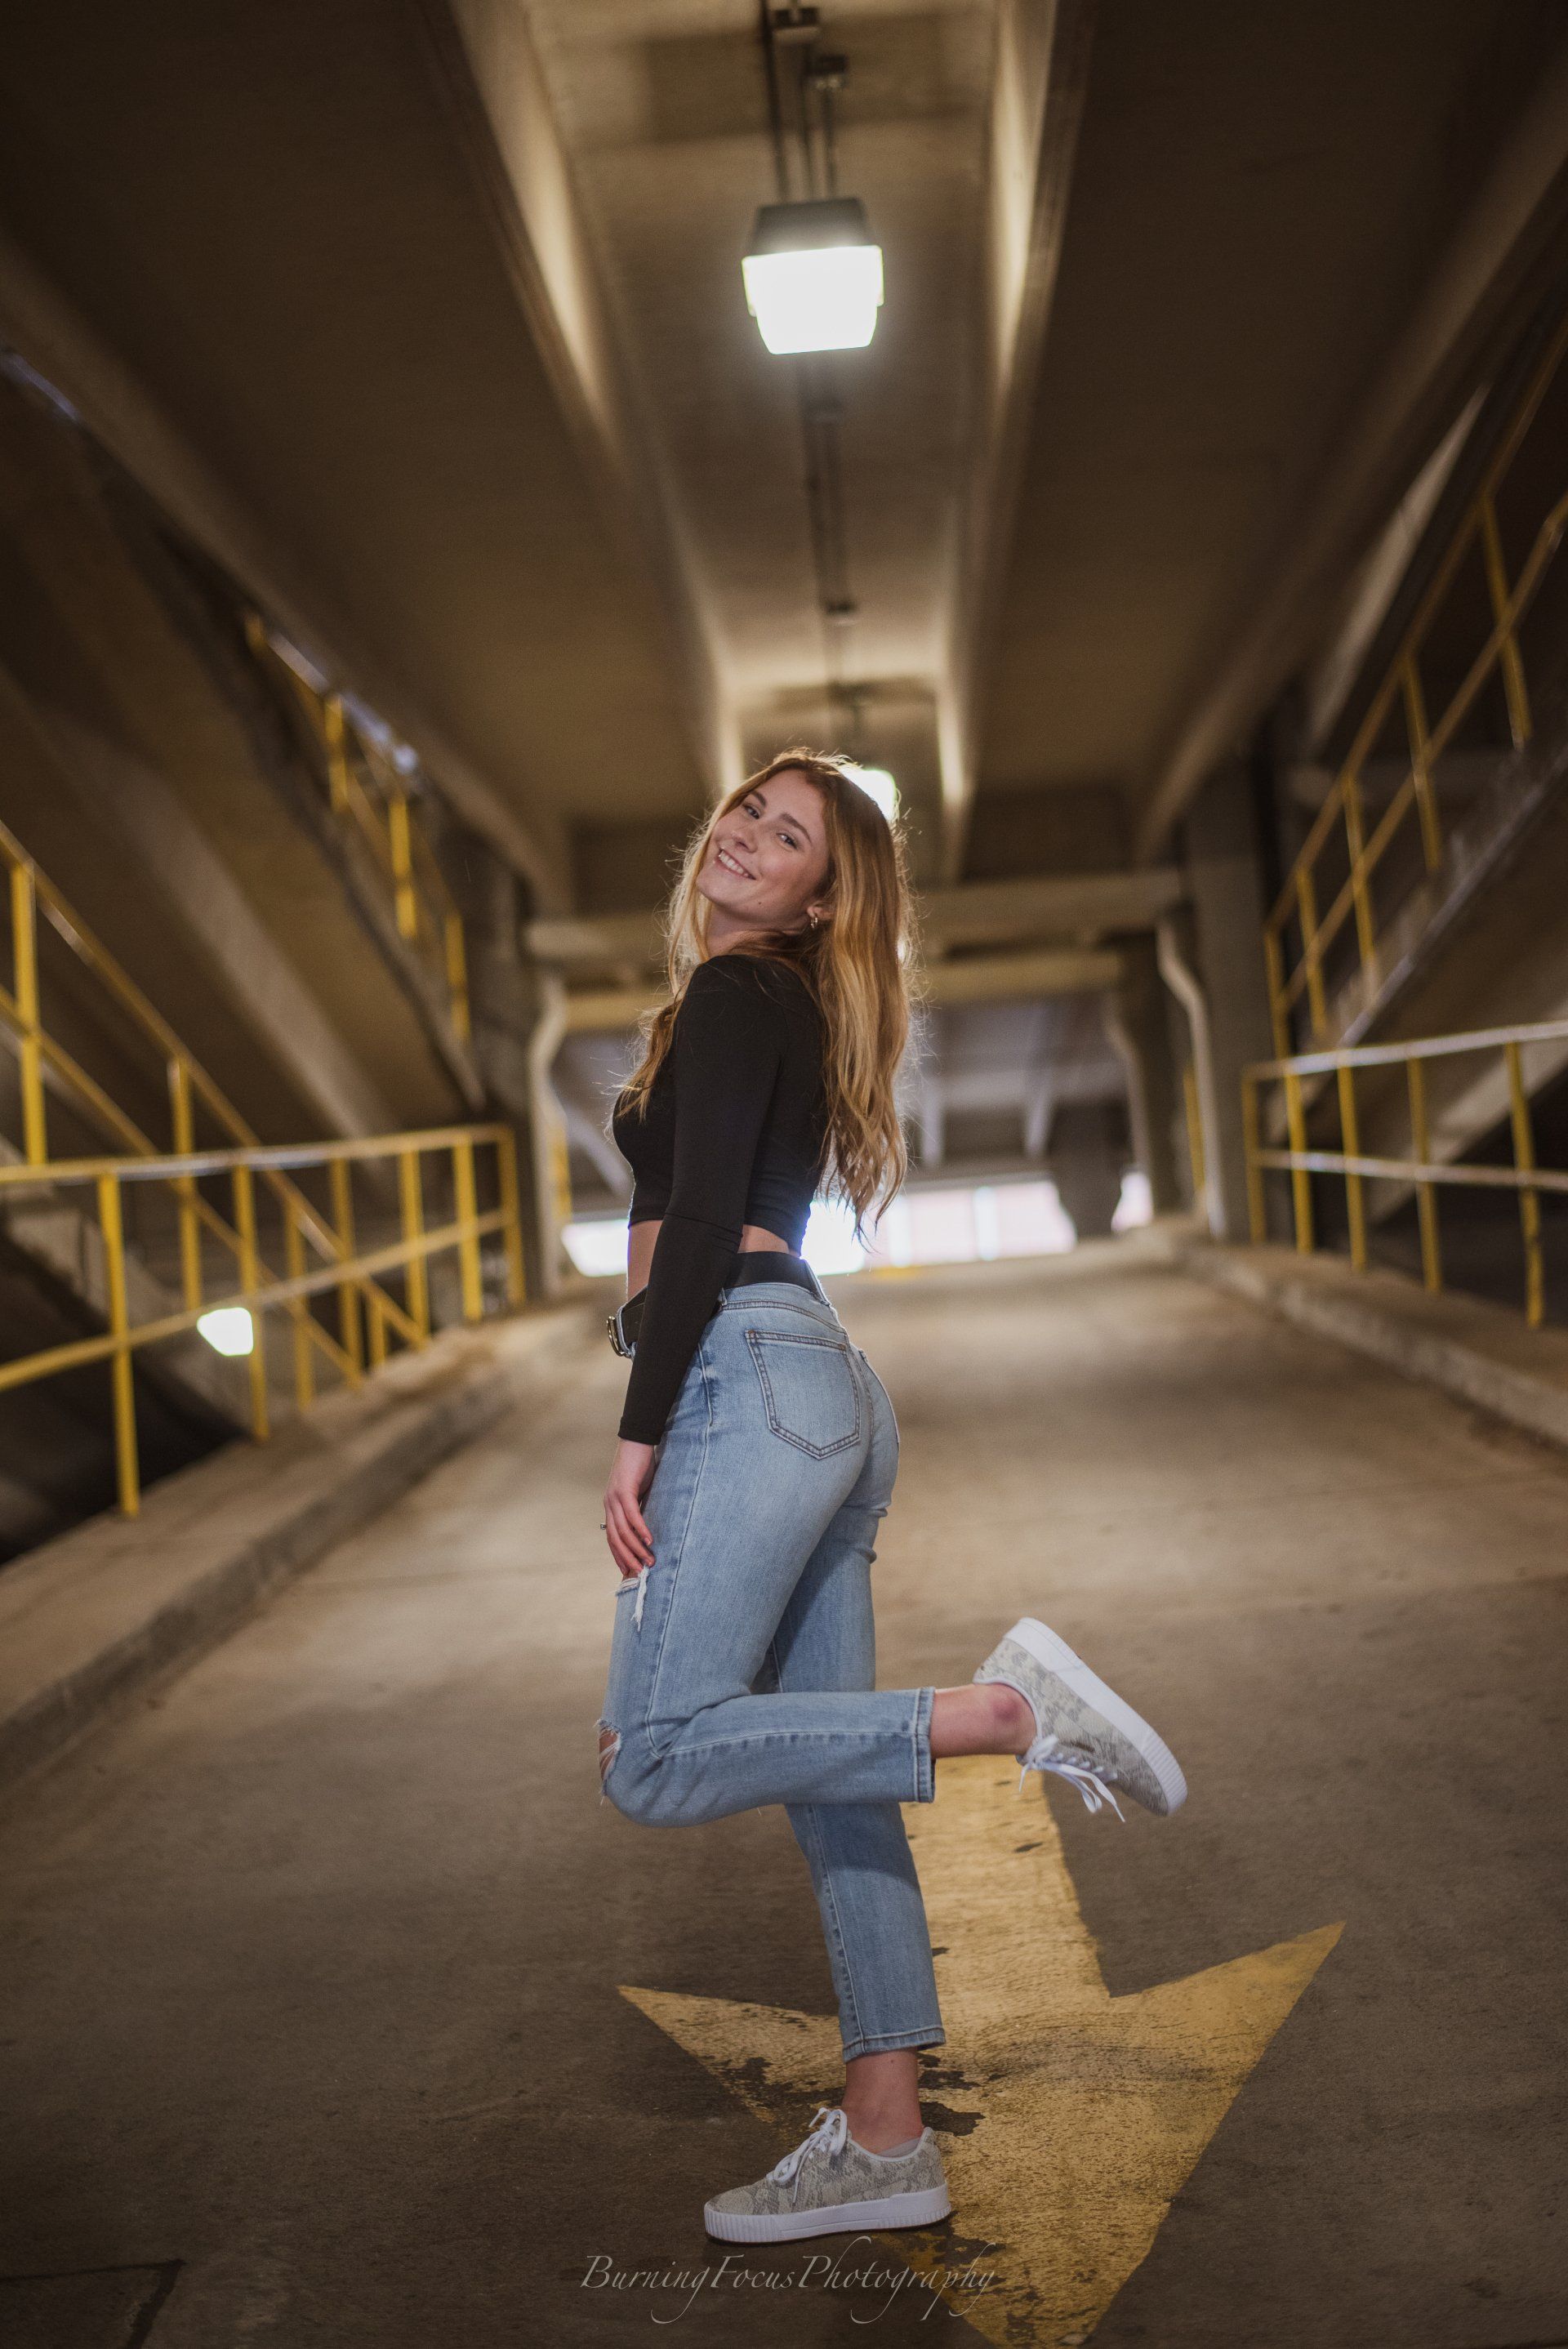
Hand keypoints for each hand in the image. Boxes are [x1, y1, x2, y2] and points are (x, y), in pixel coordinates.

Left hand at [603, 1440, 655, 1579]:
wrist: (637, 1441)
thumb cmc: (640, 1466)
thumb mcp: (639, 1493)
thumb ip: (639, 1509)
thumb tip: (647, 1528)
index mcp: (611, 1507)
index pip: (612, 1538)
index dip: (619, 1555)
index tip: (628, 1571)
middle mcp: (609, 1505)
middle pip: (615, 1539)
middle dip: (627, 1558)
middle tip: (640, 1573)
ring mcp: (615, 1498)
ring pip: (623, 1531)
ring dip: (636, 1548)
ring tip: (649, 1560)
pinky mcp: (624, 1489)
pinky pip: (632, 1514)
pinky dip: (640, 1529)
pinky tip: (649, 1540)